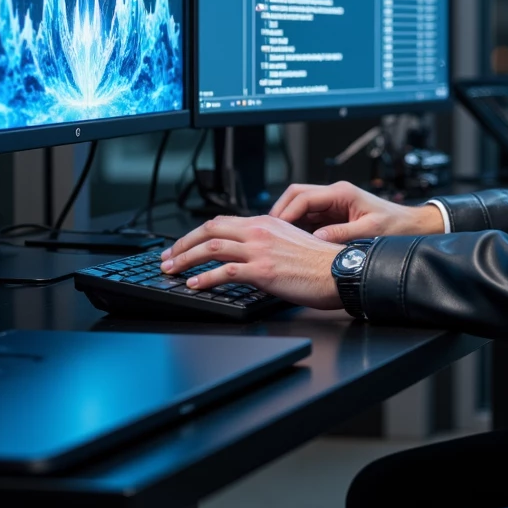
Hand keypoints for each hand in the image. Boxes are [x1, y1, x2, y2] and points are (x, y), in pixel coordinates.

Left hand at [161, 214, 342, 309]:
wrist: (340, 271)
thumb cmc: (321, 262)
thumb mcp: (291, 241)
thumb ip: (268, 242)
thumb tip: (247, 253)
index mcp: (266, 222)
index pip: (221, 222)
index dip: (196, 234)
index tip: (183, 245)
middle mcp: (259, 231)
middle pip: (209, 230)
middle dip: (182, 244)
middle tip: (167, 257)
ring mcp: (259, 250)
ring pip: (211, 248)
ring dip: (185, 260)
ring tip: (172, 270)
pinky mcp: (262, 271)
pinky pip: (225, 272)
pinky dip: (205, 279)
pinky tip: (194, 285)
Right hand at [269, 181, 444, 243]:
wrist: (412, 227)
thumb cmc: (396, 226)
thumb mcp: (369, 231)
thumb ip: (342, 235)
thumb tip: (316, 240)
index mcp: (341, 193)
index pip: (303, 196)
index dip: (285, 212)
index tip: (274, 228)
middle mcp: (334, 196)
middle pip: (296, 197)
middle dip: (280, 213)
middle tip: (269, 233)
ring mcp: (333, 205)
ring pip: (299, 208)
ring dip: (287, 222)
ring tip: (276, 241)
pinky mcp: (334, 217)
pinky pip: (308, 219)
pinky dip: (298, 229)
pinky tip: (291, 244)